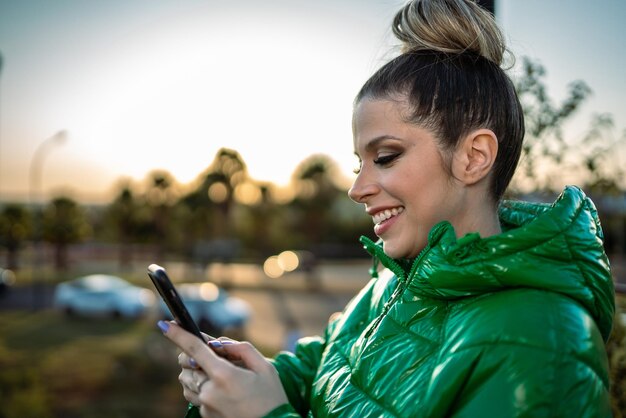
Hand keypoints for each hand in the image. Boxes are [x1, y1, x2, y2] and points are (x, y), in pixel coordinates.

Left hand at [159, 321, 287, 417]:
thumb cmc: (272, 398)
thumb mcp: (264, 367)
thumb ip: (242, 349)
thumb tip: (219, 343)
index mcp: (224, 375)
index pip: (194, 350)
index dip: (177, 335)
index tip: (163, 324)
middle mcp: (210, 392)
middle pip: (186, 366)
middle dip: (191, 356)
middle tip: (211, 355)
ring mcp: (206, 406)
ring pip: (187, 382)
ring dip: (196, 373)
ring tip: (220, 375)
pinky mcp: (206, 417)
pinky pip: (196, 396)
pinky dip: (203, 388)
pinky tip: (223, 391)